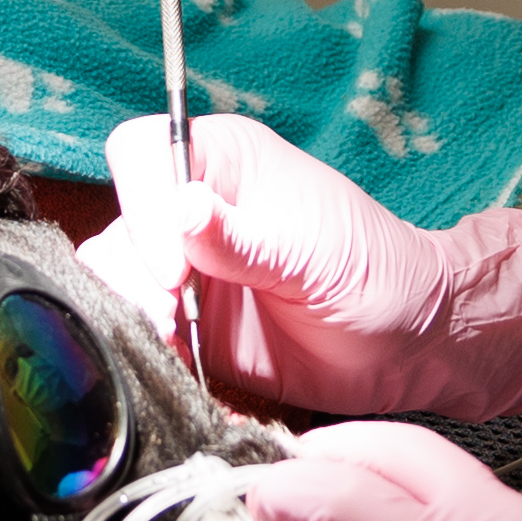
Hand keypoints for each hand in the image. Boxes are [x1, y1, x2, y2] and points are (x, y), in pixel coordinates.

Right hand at [102, 112, 521, 419]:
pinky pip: (137, 332)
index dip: (143, 203)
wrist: (408, 345)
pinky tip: (180, 366)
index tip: (177, 265)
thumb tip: (180, 209)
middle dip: (133, 274)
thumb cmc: (376, 273)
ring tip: (176, 342)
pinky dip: (145, 352)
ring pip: (113, 281)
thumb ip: (243, 237)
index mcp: (221, 160)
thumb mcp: (314, 252)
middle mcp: (188, 210)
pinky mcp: (184, 326)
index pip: (142, 154)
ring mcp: (181, 270)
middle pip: (116, 223)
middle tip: (173, 315)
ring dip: (132, 313)